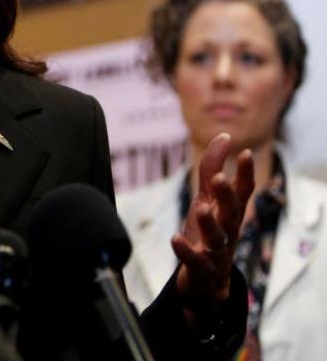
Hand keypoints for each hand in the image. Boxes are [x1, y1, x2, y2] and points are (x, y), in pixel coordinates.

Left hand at [172, 133, 253, 321]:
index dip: (245, 174)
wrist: (206, 283)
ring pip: (218, 238)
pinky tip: (175, 238)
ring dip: (210, 223)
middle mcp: (227, 231)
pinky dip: (186, 251)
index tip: (244, 153)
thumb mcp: (207, 200)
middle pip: (232, 213)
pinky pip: (196, 262)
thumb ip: (212, 170)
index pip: (243, 193)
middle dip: (226, 196)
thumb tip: (224, 136)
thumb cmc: (207, 235)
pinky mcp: (203, 270)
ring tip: (201, 208)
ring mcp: (217, 252)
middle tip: (219, 179)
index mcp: (229, 214)